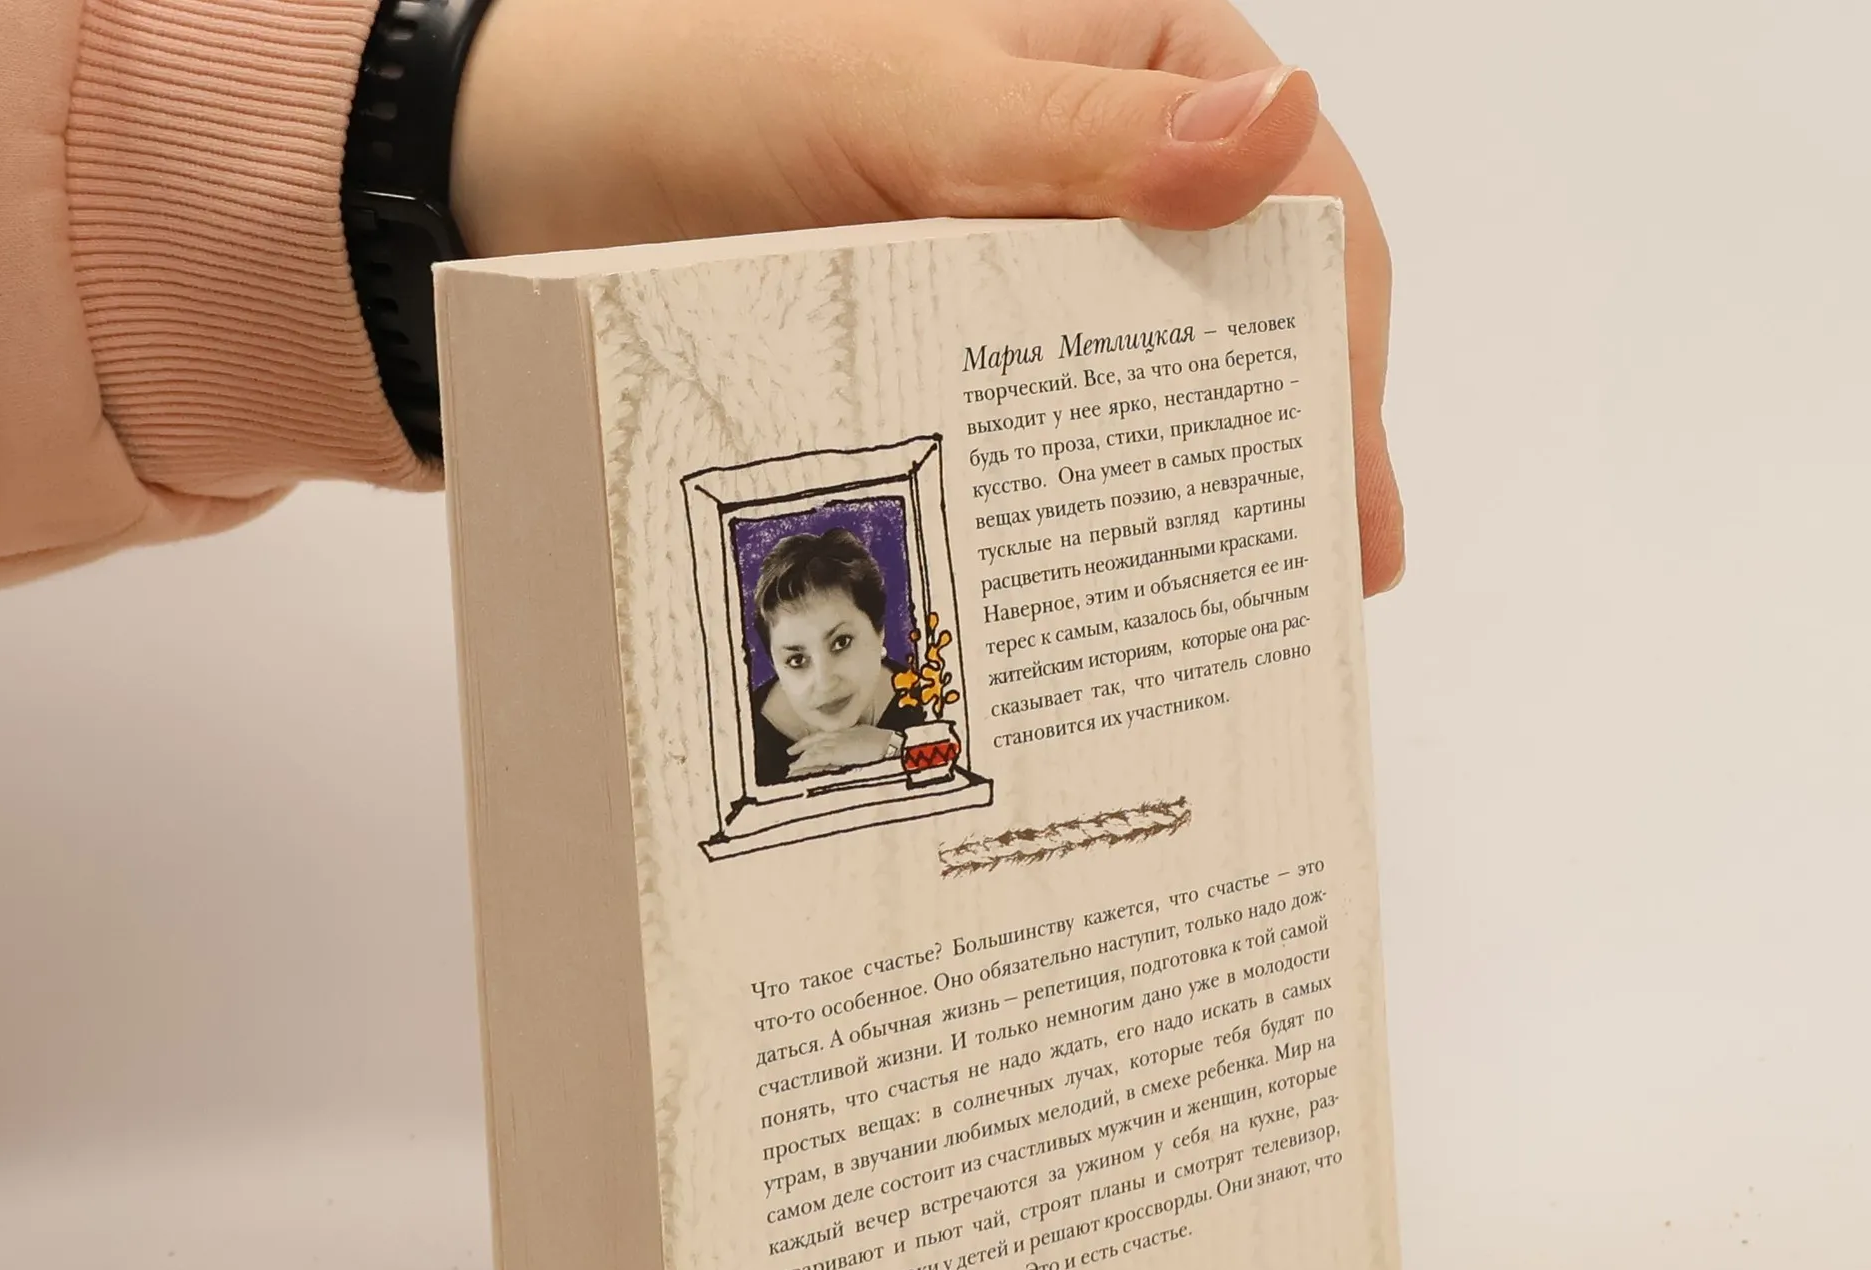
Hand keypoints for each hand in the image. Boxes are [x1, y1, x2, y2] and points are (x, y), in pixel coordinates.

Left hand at [452, 0, 1401, 594]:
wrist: (527, 171)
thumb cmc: (703, 84)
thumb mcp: (905, 100)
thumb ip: (1079, 138)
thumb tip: (1280, 133)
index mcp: (1135, 57)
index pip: (1295, 205)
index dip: (1337, 348)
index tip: (1343, 492)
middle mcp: (1101, 162)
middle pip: (1241, 312)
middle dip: (1282, 442)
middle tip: (1315, 588)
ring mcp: (1028, 262)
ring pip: (1151, 380)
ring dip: (1191, 490)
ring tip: (1229, 610)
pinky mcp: (956, 343)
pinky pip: (1047, 425)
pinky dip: (1080, 502)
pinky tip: (1100, 580)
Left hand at [786, 726, 896, 772]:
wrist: (892, 746)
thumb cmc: (888, 745)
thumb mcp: (870, 740)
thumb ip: (858, 744)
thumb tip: (854, 753)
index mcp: (847, 731)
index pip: (822, 736)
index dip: (808, 742)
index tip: (797, 749)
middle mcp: (838, 735)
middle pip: (814, 743)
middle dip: (801, 752)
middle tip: (791, 762)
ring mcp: (836, 742)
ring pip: (812, 751)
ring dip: (801, 761)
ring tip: (791, 771)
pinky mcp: (835, 752)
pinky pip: (815, 759)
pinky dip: (804, 765)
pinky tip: (795, 770)